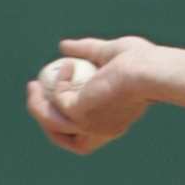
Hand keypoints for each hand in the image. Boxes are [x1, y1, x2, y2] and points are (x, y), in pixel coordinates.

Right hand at [25, 36, 155, 156]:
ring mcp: (91, 126)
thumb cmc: (141, 61)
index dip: (63, 119)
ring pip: (52, 125)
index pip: (83, 133)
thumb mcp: (108, 53)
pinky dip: (57, 82)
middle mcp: (102, 130)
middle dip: (43, 117)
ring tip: (34, 84)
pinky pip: (57, 101)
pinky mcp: (80, 116)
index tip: (52, 96)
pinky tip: (68, 66)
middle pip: (64, 138)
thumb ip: (86, 50)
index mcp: (112, 122)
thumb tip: (63, 46)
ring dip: (36, 106)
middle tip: (34, 89)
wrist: (149, 70)